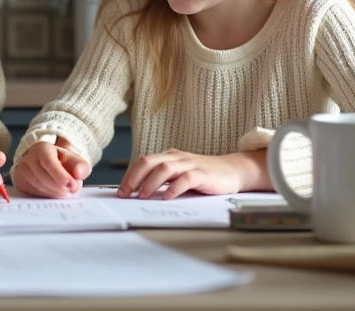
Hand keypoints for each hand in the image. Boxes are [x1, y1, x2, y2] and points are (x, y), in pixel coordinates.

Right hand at [12, 138, 90, 197]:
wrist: (46, 161)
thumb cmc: (61, 161)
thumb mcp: (75, 160)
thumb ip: (80, 166)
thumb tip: (79, 174)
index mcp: (43, 148)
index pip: (49, 162)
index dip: (61, 176)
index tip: (73, 186)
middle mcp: (29, 158)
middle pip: (44, 177)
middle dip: (61, 187)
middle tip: (72, 190)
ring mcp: (21, 170)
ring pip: (39, 187)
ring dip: (55, 193)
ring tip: (65, 191)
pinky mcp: (19, 182)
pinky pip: (33, 193)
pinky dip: (46, 196)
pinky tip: (54, 193)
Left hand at [118, 149, 261, 199]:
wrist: (234, 170)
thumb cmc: (205, 175)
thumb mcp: (180, 175)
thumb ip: (164, 180)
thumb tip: (140, 193)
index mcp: (169, 156)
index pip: (143, 162)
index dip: (129, 176)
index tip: (120, 192)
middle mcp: (177, 158)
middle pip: (149, 162)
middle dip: (134, 178)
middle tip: (125, 194)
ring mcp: (190, 164)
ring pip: (165, 168)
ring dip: (150, 183)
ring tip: (142, 196)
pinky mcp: (203, 174)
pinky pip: (186, 179)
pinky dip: (174, 188)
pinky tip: (167, 198)